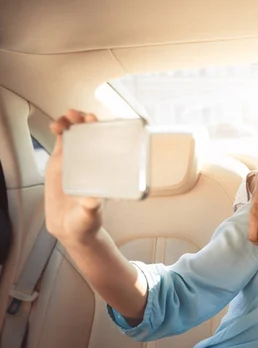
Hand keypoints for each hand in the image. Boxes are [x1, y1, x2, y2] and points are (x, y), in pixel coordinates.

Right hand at [46, 110, 102, 243]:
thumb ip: (92, 207)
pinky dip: (60, 130)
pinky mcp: (61, 163)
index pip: (107, 144)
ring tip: (66, 119)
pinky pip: (62, 141)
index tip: (97, 123)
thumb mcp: (91, 214)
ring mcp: (76, 160)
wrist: (70, 228)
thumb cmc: (87, 221)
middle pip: (91, 134)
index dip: (103, 130)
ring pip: (75, 134)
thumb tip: (93, 200)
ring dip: (71, 122)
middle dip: (86, 120)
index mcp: (104, 170)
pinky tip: (56, 126)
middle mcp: (92, 162)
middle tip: (80, 116)